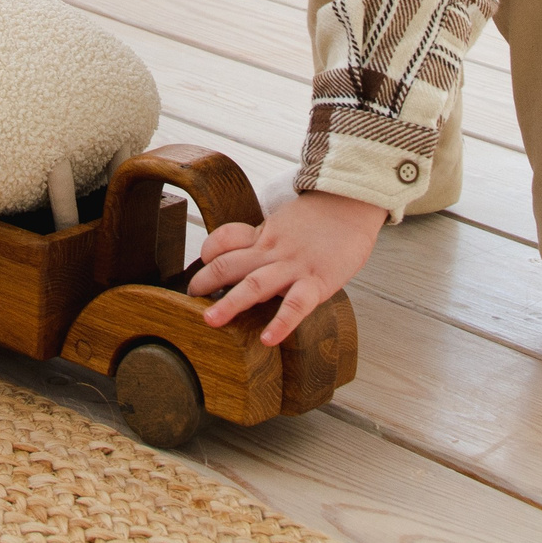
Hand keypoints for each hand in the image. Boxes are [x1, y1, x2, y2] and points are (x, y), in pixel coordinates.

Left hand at [189, 190, 384, 342]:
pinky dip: (281, 322)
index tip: (196, 270)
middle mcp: (272, 250)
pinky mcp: (318, 280)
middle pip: (230, 264)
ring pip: (255, 284)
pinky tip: (268, 339)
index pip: (225, 239)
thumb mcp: (284, 223)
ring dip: (230, 303)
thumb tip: (240, 259)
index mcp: (263, 235)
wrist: (353, 203)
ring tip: (210, 321)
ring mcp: (293, 265)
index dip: (208, 252)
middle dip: (206, 282)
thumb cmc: (320, 221)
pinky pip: (296, 303)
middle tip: (188, 301)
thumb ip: (263, 241)